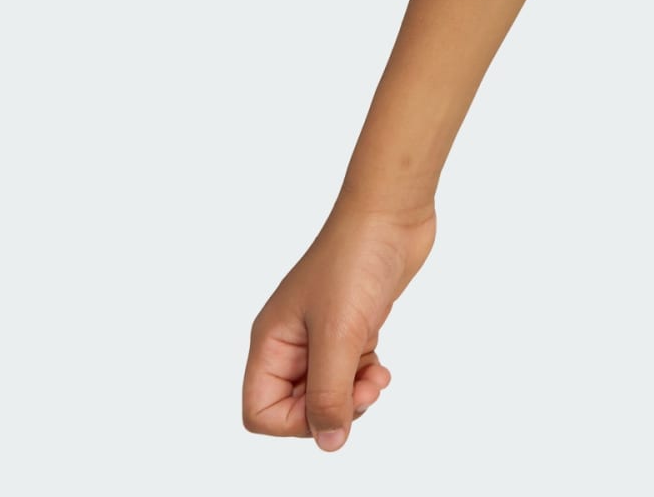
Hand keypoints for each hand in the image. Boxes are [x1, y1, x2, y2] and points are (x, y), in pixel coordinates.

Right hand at [242, 200, 436, 450]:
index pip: (261, 411)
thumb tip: (329, 443)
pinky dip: (365, 378)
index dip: (295, 423)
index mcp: (271, 341)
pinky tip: (381, 368)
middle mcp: (291, 341)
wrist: (393, 211)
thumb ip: (329, 394)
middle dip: (333, 409)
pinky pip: (349, 372)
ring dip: (353, 395)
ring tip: (377, 378)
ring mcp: (322, 332)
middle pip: (296, 406)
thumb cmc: (356, 259)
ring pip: (327, 391)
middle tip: (365, 391)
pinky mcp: (352, 324)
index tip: (332, 404)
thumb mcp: (339, 334)